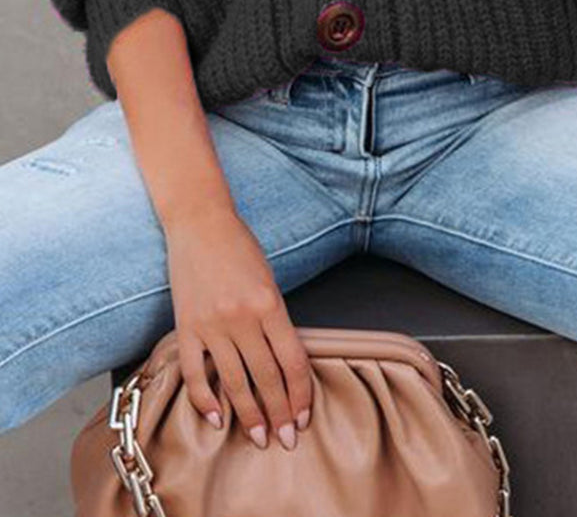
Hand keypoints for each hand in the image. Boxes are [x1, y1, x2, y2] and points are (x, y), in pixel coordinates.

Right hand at [163, 204, 312, 447]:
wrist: (200, 222)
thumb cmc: (239, 247)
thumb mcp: (269, 280)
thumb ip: (275, 319)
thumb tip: (283, 363)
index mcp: (269, 303)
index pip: (292, 362)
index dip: (300, 395)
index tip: (303, 417)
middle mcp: (242, 317)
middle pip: (267, 378)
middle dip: (278, 413)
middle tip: (285, 439)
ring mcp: (211, 324)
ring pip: (235, 382)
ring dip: (248, 414)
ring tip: (257, 437)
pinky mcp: (186, 327)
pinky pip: (196, 372)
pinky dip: (205, 399)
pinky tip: (216, 418)